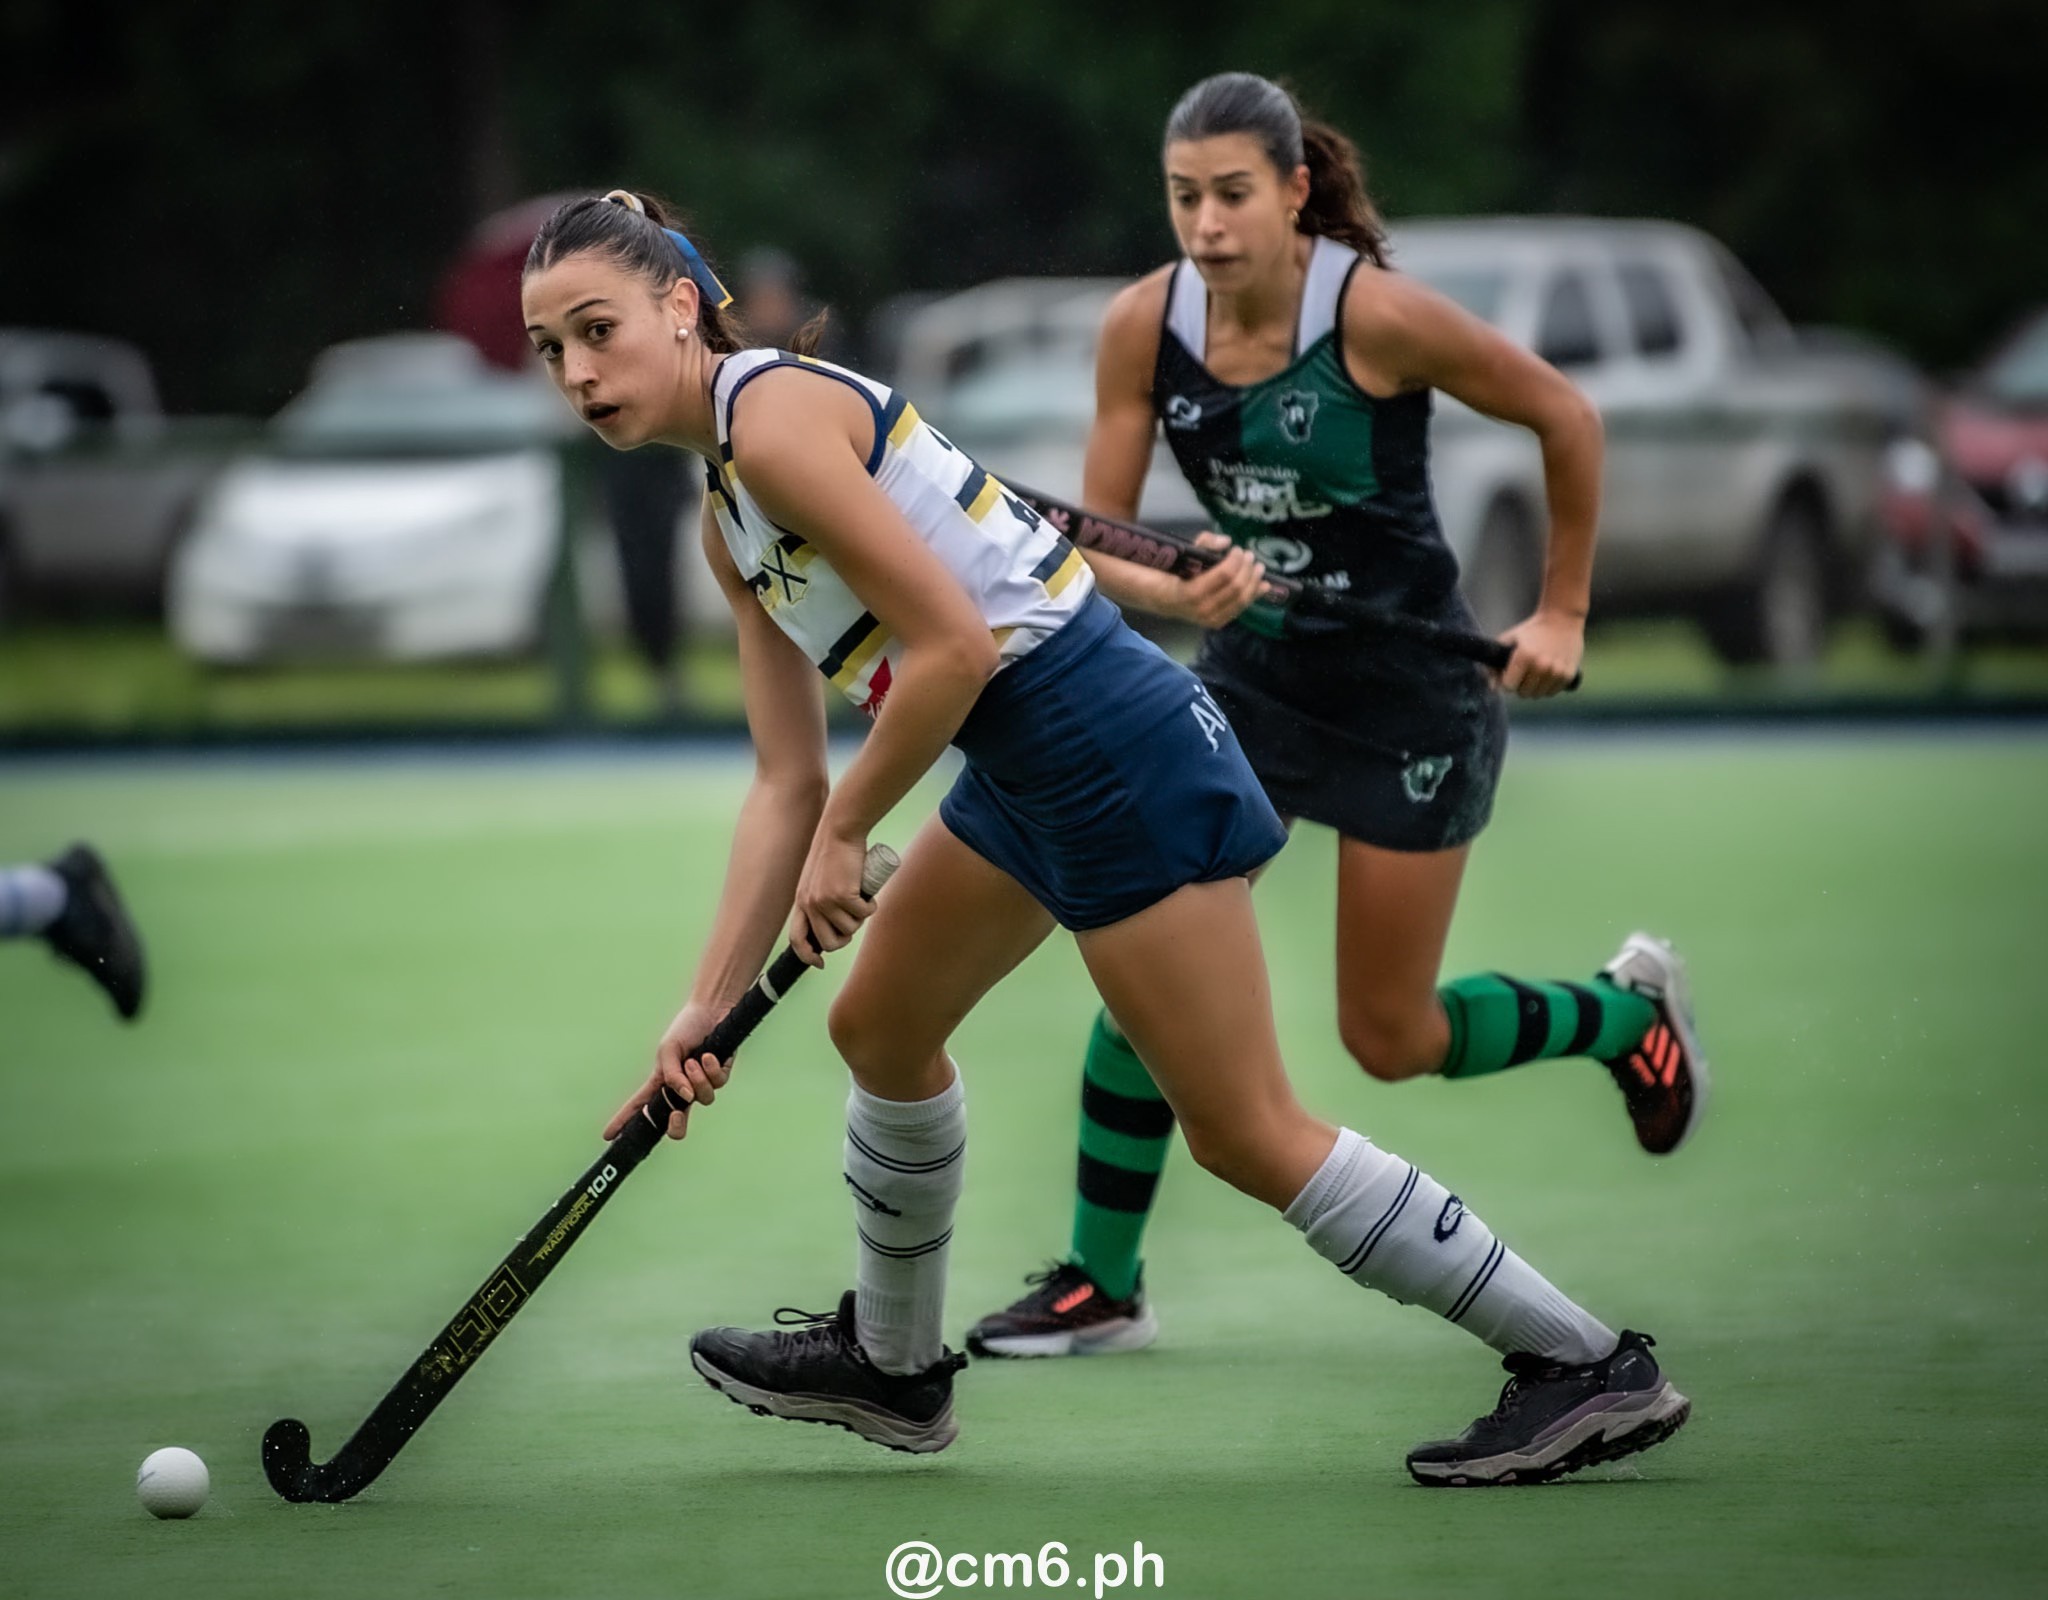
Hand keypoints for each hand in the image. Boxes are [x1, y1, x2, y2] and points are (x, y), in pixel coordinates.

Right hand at [603, 999, 732, 1142]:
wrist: (712, 1009)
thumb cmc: (686, 1028)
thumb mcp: (669, 1050)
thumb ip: (671, 1075)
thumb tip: (685, 1097)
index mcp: (662, 1082)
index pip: (641, 1106)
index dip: (625, 1122)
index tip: (608, 1136)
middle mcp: (682, 1088)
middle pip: (678, 1122)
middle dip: (677, 1125)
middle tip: (675, 1115)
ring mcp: (702, 1084)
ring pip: (703, 1099)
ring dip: (697, 1079)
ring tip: (694, 1060)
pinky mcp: (720, 1075)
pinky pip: (717, 1083)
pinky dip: (711, 1069)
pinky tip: (708, 1055)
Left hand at [789, 824, 872, 968]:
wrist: (839, 830)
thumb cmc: (834, 852)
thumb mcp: (817, 878)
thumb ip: (819, 896)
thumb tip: (834, 920)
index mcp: (801, 901)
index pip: (797, 938)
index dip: (807, 955)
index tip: (819, 963)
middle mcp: (810, 904)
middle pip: (828, 942)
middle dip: (845, 939)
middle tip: (854, 922)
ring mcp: (826, 901)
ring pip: (849, 929)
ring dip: (860, 920)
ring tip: (862, 901)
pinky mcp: (843, 895)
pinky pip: (863, 914)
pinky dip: (870, 907)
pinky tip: (870, 896)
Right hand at [1160, 532, 1266, 627]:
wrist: (1162, 600)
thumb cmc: (1173, 574)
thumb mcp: (1183, 553)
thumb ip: (1204, 543)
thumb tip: (1226, 542)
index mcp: (1190, 591)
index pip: (1224, 575)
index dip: (1235, 561)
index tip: (1237, 549)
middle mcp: (1202, 609)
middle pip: (1236, 587)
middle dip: (1247, 570)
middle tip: (1250, 556)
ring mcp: (1210, 619)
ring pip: (1241, 600)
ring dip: (1253, 582)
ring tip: (1258, 568)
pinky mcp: (1217, 623)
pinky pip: (1239, 609)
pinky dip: (1253, 596)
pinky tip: (1263, 586)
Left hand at [1496, 608, 1585, 697]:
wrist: (1562, 618)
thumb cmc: (1531, 630)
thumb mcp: (1509, 640)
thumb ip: (1495, 664)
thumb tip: (1493, 688)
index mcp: (1524, 656)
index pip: (1508, 686)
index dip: (1506, 681)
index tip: (1509, 673)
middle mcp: (1541, 665)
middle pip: (1523, 693)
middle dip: (1520, 685)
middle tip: (1524, 672)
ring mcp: (1556, 671)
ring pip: (1538, 695)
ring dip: (1534, 687)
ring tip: (1535, 672)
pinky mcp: (1568, 675)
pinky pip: (1552, 693)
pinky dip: (1547, 687)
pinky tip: (1547, 674)